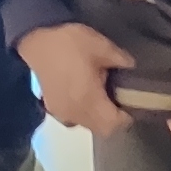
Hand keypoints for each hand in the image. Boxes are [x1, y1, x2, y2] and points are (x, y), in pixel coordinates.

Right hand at [21, 21, 136, 137]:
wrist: (36, 41)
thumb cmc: (70, 43)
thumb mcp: (101, 46)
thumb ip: (121, 60)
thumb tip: (133, 67)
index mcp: (88, 100)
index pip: (113, 125)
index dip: (127, 118)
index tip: (134, 105)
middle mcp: (74, 113)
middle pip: (102, 129)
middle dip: (114, 120)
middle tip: (122, 100)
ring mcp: (61, 113)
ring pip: (88, 126)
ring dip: (99, 118)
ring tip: (106, 96)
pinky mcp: (52, 108)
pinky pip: (75, 119)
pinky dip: (86, 113)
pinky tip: (87, 94)